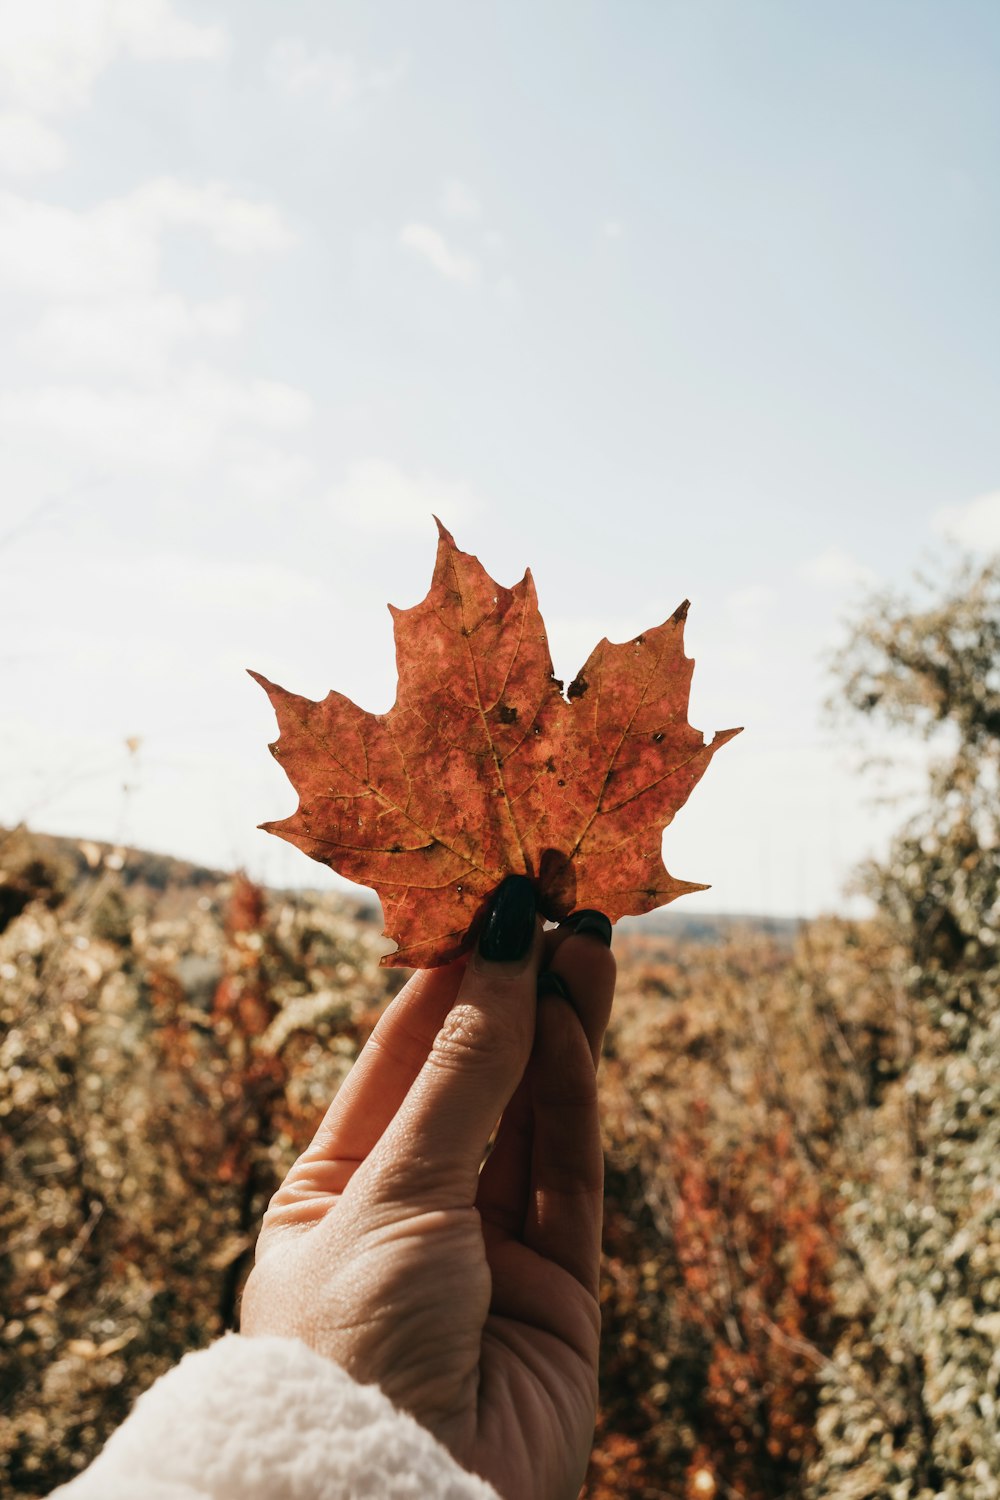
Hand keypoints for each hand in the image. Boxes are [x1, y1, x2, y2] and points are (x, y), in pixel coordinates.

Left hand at [240, 877, 614, 1499]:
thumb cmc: (350, 1347)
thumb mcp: (391, 1192)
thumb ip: (461, 1074)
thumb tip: (499, 950)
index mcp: (334, 1192)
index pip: (397, 1059)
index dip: (445, 978)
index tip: (485, 896)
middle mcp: (413, 1214)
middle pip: (476, 1079)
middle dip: (514, 991)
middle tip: (554, 897)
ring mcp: (490, 1254)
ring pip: (533, 1116)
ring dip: (559, 1024)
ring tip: (585, 934)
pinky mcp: (561, 1293)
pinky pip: (569, 1173)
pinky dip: (576, 1094)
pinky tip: (578, 1017)